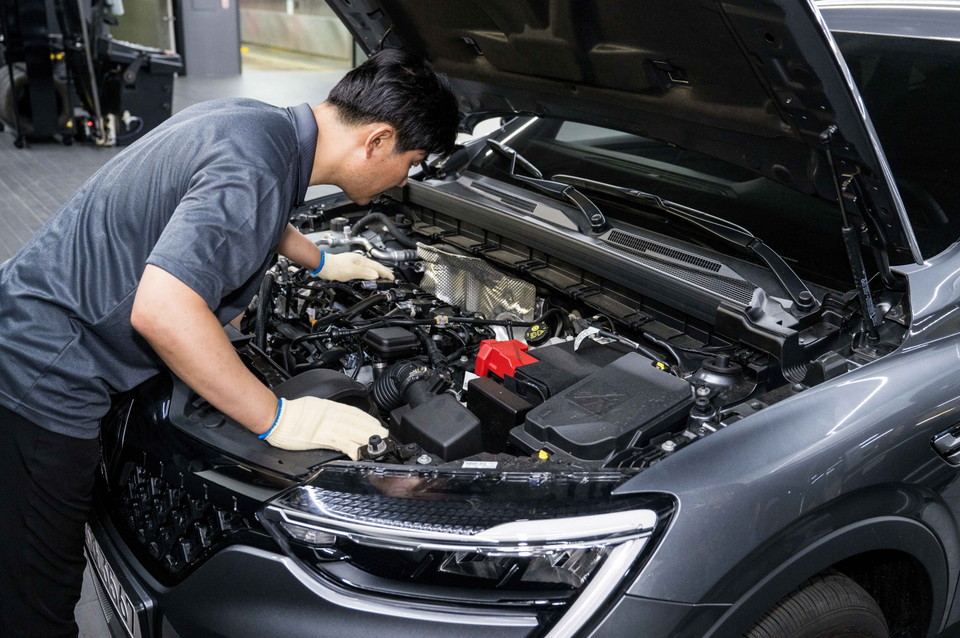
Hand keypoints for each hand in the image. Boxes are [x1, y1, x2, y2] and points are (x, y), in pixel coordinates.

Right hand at [262, 397, 387, 458]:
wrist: (277, 417)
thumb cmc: (290, 413)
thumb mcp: (313, 406)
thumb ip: (326, 411)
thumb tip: (334, 415)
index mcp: (330, 407)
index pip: (354, 412)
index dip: (368, 419)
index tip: (377, 425)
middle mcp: (332, 415)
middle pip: (358, 422)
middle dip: (373, 429)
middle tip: (385, 435)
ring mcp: (328, 426)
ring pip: (354, 431)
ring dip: (368, 438)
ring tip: (378, 444)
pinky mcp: (323, 437)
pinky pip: (342, 443)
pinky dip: (353, 448)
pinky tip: (360, 452)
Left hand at [318, 252, 393, 281]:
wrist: (322, 266)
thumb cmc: (334, 267)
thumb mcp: (351, 272)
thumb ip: (364, 273)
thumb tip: (375, 275)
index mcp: (361, 260)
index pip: (377, 267)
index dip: (385, 272)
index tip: (392, 277)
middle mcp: (358, 260)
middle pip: (374, 266)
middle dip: (383, 271)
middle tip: (390, 276)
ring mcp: (354, 263)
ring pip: (369, 267)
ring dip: (377, 272)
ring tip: (382, 276)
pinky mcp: (350, 266)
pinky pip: (364, 270)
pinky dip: (369, 273)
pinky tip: (368, 275)